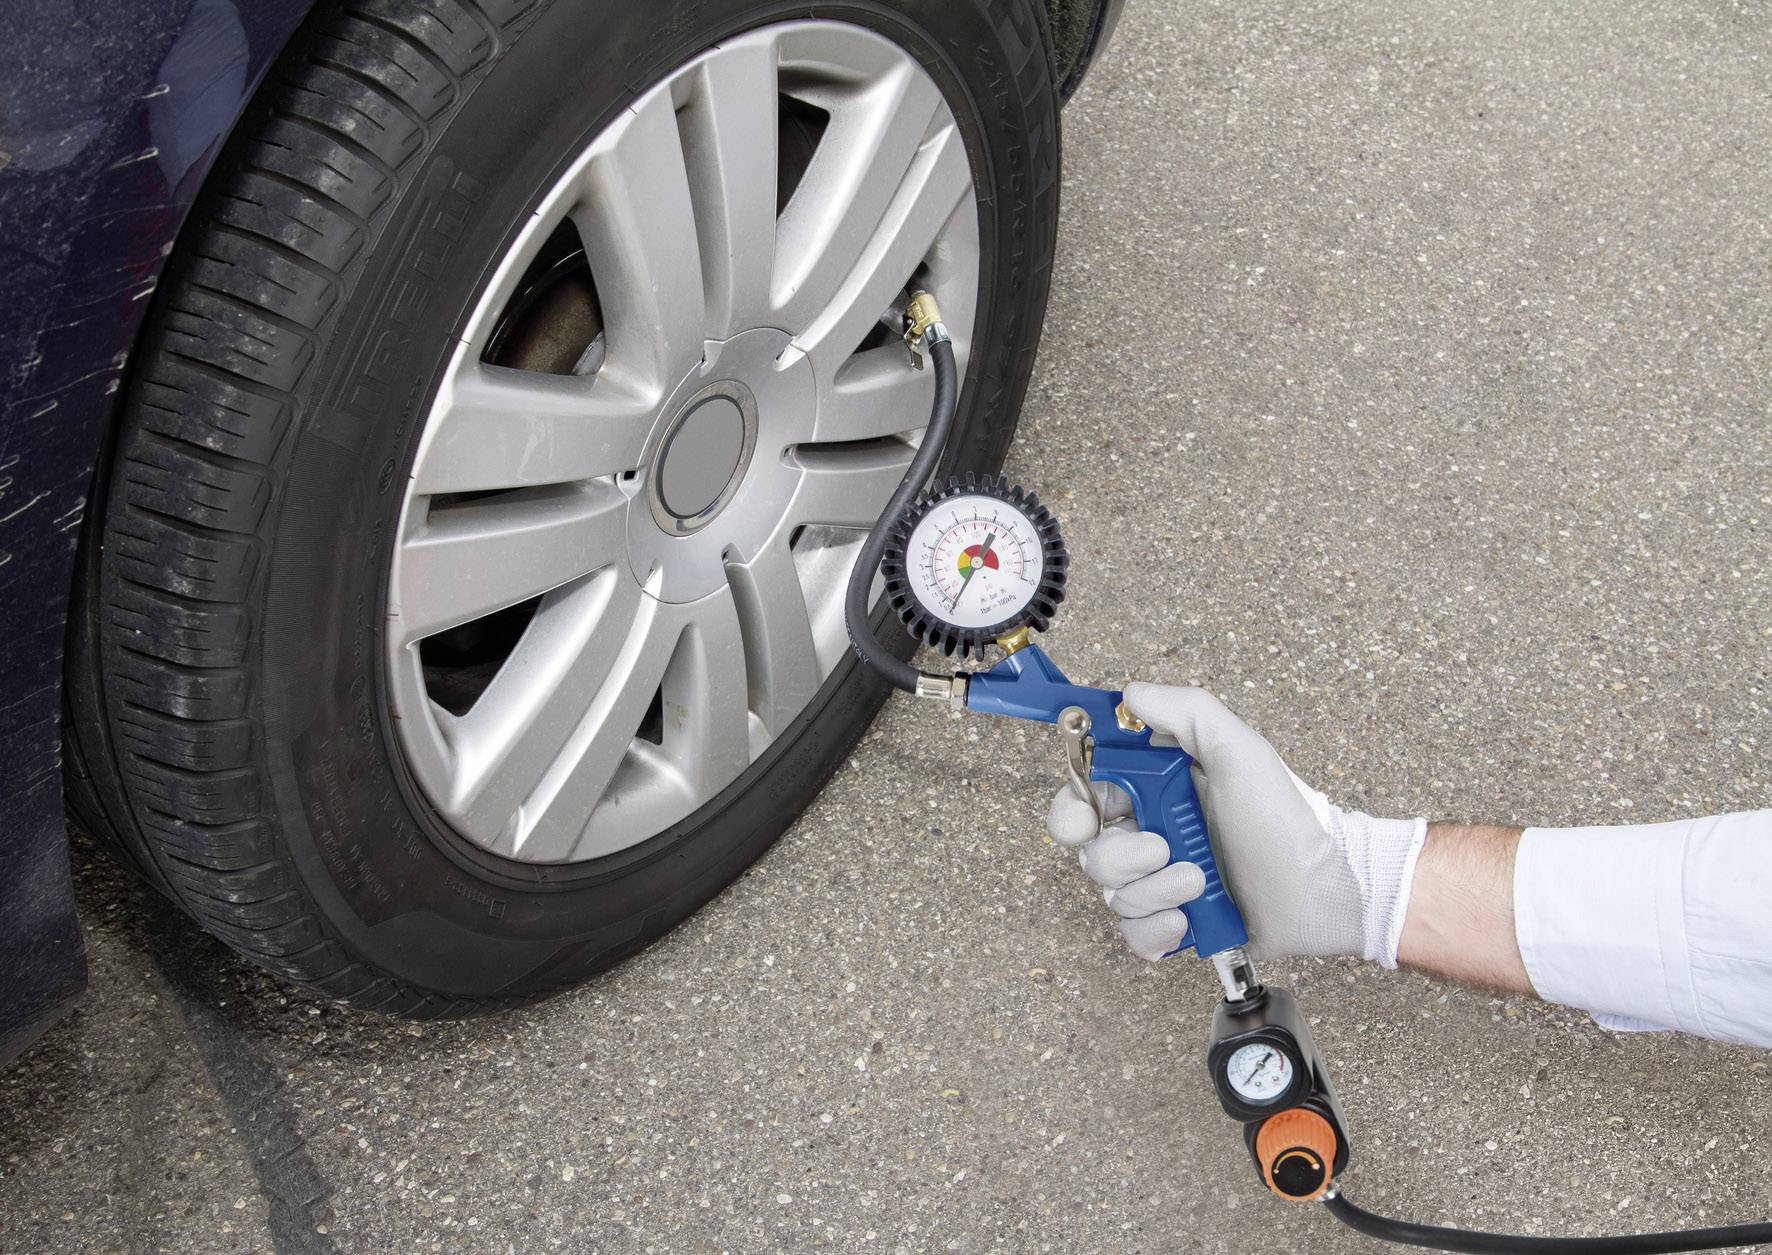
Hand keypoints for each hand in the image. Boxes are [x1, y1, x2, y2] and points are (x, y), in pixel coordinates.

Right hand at [1046, 684, 1426, 965]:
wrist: (1325, 889)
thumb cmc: (1288, 819)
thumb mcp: (1240, 750)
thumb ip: (1185, 711)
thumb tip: (1131, 694)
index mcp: (1155, 789)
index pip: (1085, 793)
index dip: (1073, 805)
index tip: (1088, 814)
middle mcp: (1150, 832)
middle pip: (1090, 849)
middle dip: (1121, 855)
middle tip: (1162, 848)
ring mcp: (1160, 880)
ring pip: (1112, 894)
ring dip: (1155, 890)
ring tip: (1201, 882)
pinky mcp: (1174, 922)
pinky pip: (1134, 934)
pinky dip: (1156, 929)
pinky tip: (1187, 920)